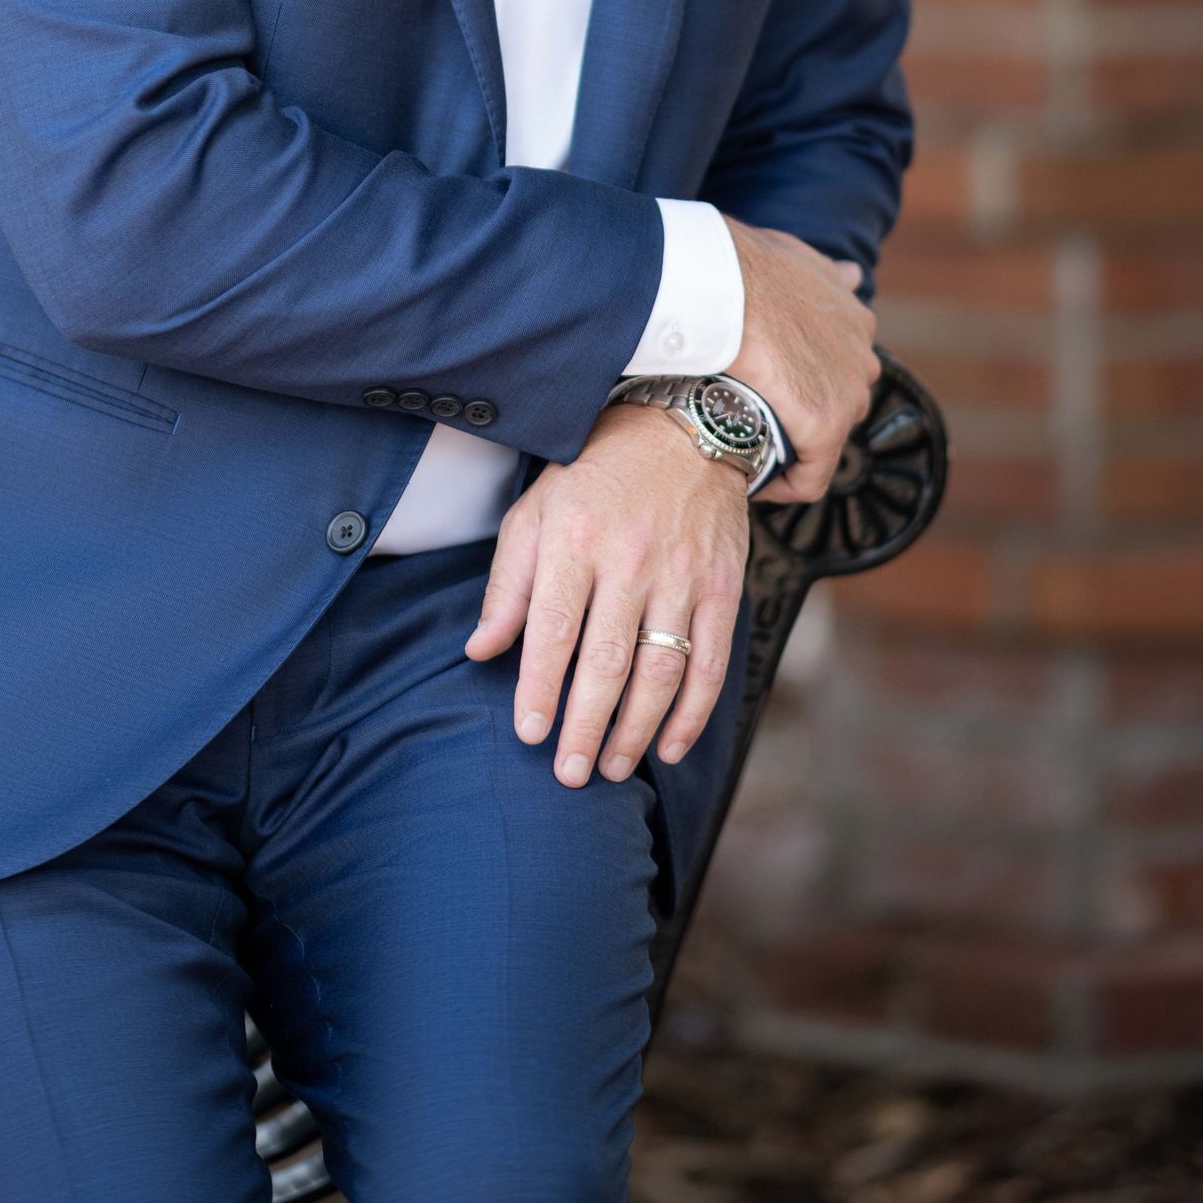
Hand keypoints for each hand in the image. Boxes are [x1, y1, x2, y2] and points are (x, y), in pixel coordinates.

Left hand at [464, 403, 748, 787]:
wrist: (681, 429)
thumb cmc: (593, 477)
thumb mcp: (536, 512)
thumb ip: (508, 584)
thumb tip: (480, 651)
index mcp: (575, 538)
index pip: (553, 629)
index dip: (540, 688)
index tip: (530, 733)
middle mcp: (631, 558)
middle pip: (607, 660)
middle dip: (586, 724)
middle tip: (568, 774)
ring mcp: (682, 574)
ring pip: (661, 670)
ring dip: (636, 730)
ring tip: (609, 767)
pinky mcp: (722, 586)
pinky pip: (711, 662)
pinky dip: (694, 713)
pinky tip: (670, 746)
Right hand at [722, 221, 878, 503]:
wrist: (720, 283)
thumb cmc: (739, 264)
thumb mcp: (797, 256)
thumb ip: (826, 272)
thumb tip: (852, 274)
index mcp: (854, 318)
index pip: (841, 366)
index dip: (806, 382)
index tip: (770, 391)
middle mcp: (861, 357)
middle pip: (839, 402)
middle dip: (802, 413)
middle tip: (754, 417)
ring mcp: (847, 393)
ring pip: (825, 440)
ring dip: (792, 446)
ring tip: (749, 446)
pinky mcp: (825, 425)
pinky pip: (810, 477)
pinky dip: (783, 485)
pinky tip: (752, 479)